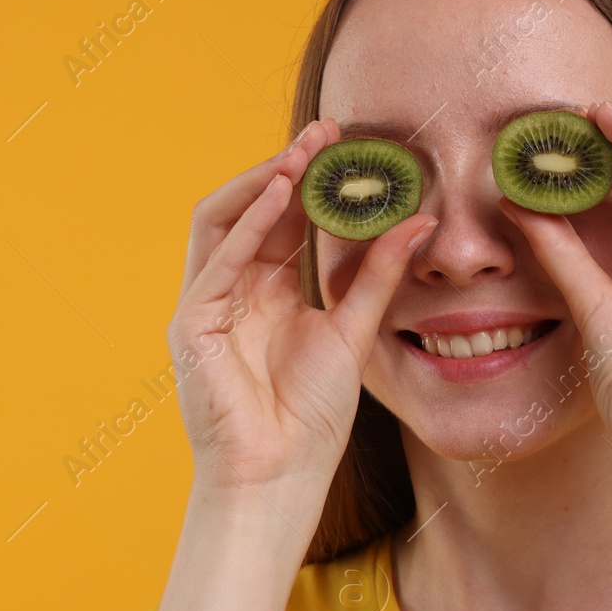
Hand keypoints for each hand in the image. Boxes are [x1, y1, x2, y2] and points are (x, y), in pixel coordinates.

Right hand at [169, 120, 436, 506]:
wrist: (279, 477)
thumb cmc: (309, 419)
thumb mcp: (354, 332)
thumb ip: (378, 277)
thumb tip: (420, 220)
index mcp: (265, 293)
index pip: (281, 220)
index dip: (311, 180)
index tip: (346, 143)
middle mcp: (231, 291)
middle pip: (250, 210)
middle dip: (286, 167)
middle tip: (326, 133)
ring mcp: (206, 306)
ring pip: (221, 221)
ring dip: (261, 182)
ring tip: (302, 154)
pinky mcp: (192, 324)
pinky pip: (218, 259)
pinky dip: (249, 222)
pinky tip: (281, 194)